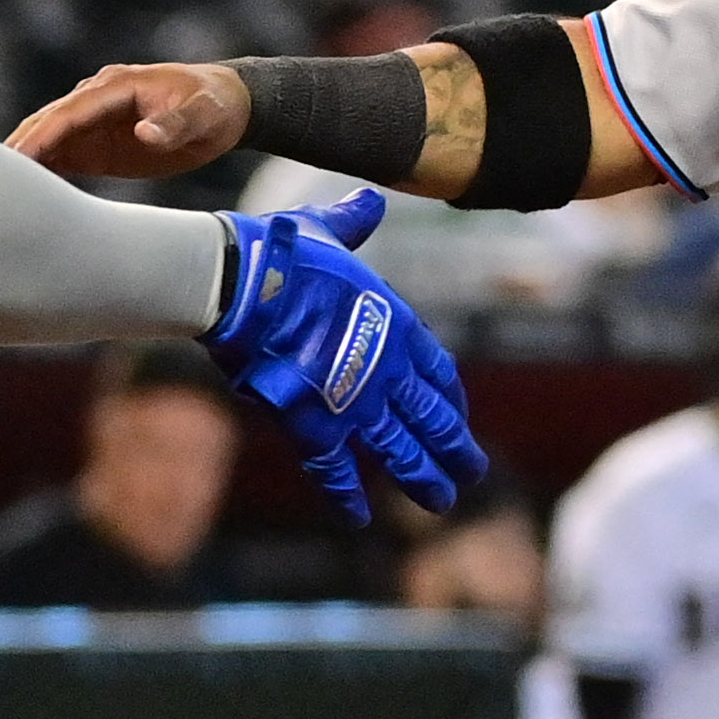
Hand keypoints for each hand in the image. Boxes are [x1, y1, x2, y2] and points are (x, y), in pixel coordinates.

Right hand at [11, 62, 248, 181]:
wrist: (227, 107)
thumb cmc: (214, 105)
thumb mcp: (204, 114)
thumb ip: (175, 124)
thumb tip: (145, 132)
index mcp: (119, 86)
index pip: (74, 111)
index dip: (47, 132)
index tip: (21, 154)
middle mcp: (100, 100)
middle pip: (52, 121)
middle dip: (22, 144)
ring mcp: (97, 121)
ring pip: (52, 137)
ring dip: (26, 156)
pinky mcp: (101, 143)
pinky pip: (65, 153)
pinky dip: (44, 167)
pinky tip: (23, 190)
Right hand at [208, 187, 484, 521]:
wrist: (245, 283)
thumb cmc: (284, 250)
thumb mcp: (328, 231)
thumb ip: (353, 223)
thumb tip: (369, 200)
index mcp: (395, 324)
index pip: (437, 370)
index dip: (449, 397)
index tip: (458, 415)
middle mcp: (385, 369)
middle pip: (429, 418)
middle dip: (452, 447)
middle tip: (472, 473)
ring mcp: (353, 400)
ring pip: (398, 449)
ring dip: (421, 477)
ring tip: (441, 501)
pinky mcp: (314, 423)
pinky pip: (333, 468)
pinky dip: (345, 494)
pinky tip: (359, 518)